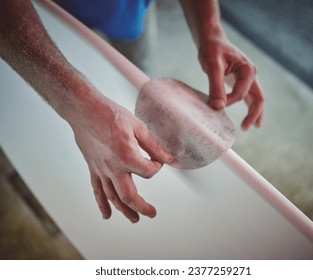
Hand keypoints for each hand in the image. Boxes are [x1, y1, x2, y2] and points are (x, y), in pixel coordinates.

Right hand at [70, 96, 172, 222]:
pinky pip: (97, 190)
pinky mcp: (93, 168)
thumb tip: (168, 158)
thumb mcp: (138, 126)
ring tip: (134, 219)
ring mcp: (101, 170)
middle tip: (152, 213)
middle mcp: (114, 167)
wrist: (84, 110)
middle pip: (129, 196)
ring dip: (124, 210)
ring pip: (113, 197)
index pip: (149, 172)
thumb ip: (154, 146)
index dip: (157, 167)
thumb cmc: (110, 115)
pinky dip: (102, 204)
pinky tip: (107, 215)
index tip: (158, 162)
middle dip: (142, 207)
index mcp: (127, 156)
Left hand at [198, 35, 263, 130]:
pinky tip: (250, 118)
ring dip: (254, 113)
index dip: (228, 101)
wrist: (211, 40)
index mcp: (248, 70)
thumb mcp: (212, 66)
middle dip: (253, 114)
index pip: (241, 93)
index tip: (214, 104)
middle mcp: (251, 74)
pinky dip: (250, 107)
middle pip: (258, 98)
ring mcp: (248, 78)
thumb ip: (215, 86)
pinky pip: (249, 97)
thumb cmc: (212, 50)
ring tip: (251, 127)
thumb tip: (218, 107)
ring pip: (256, 99)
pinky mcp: (241, 81)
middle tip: (245, 128)